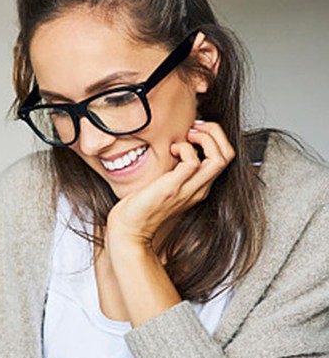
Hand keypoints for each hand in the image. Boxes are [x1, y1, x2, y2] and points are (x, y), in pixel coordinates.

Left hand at [106, 121, 235, 249]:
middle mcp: (199, 189)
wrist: (129, 229)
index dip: (215, 137)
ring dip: (205, 138)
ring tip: (187, 135)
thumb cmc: (140, 206)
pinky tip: (171, 149)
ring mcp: (188, 189)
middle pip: (228, 154)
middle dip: (216, 132)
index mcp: (199, 187)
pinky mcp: (172, 188)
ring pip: (219, 158)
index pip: (224, 157)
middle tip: (195, 127)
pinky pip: (193, 162)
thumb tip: (175, 144)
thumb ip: (174, 168)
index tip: (196, 130)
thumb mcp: (164, 183)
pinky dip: (184, 149)